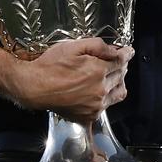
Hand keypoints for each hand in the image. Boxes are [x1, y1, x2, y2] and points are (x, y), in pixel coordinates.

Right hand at [7, 39, 133, 121]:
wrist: (33, 87)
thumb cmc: (49, 66)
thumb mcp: (73, 46)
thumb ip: (98, 46)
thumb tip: (116, 50)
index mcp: (98, 71)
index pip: (122, 61)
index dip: (126, 54)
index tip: (128, 52)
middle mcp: (100, 90)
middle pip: (121, 76)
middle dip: (120, 67)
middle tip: (115, 62)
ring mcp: (95, 105)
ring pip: (118, 93)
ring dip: (117, 83)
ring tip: (110, 77)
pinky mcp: (89, 115)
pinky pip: (106, 107)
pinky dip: (106, 98)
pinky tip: (97, 91)